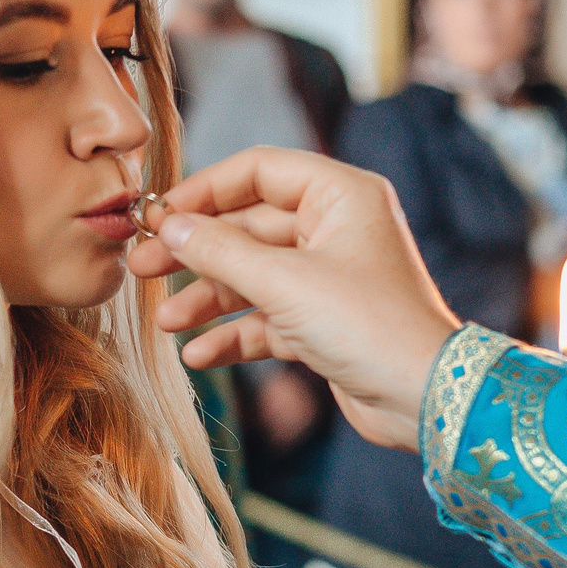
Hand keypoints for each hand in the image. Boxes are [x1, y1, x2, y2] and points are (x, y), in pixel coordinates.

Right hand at [129, 148, 460, 450]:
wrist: (424, 397)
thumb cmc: (369, 325)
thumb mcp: (283, 282)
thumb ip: (219, 251)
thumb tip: (169, 226)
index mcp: (340, 196)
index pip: (258, 170)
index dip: (204, 191)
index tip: (160, 217)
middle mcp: (335, 229)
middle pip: (247, 226)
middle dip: (195, 252)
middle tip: (142, 268)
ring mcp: (328, 276)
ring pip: (251, 276)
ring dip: (207, 299)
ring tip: (165, 323)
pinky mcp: (323, 322)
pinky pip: (266, 318)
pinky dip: (233, 334)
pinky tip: (199, 354)